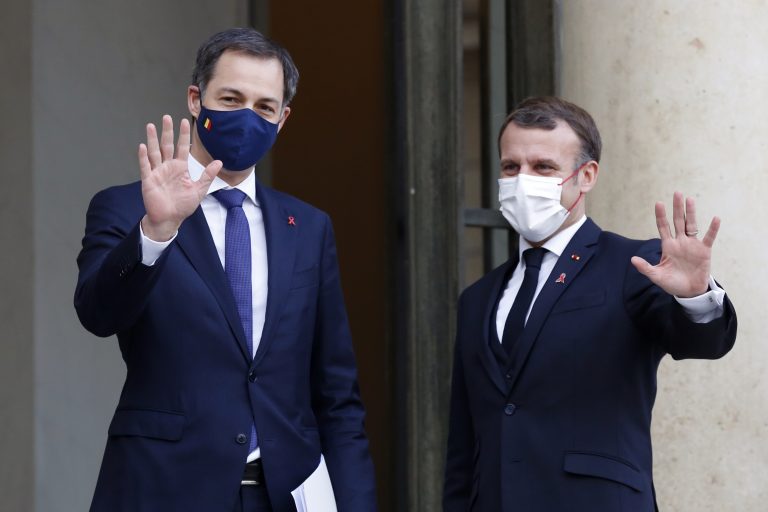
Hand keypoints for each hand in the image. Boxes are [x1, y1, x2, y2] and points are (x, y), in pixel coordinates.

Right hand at [139, 115, 221, 240]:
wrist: (170, 219)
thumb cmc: (183, 206)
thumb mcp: (199, 190)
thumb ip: (208, 175)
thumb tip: (219, 162)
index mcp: (180, 168)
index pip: (182, 147)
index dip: (183, 135)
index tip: (185, 121)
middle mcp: (168, 167)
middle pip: (166, 145)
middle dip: (167, 131)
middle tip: (166, 117)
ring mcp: (157, 172)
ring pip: (154, 152)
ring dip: (152, 139)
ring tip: (150, 126)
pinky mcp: (149, 180)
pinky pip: (145, 166)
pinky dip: (143, 157)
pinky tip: (142, 146)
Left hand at [631, 191, 718, 297]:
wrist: (689, 292)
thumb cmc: (672, 283)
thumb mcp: (656, 276)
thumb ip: (645, 268)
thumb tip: (632, 259)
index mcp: (668, 246)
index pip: (663, 227)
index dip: (661, 216)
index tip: (658, 203)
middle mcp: (680, 242)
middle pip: (678, 221)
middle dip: (677, 208)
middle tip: (677, 193)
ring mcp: (692, 245)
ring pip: (691, 225)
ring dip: (691, 213)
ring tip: (690, 200)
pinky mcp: (704, 251)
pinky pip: (709, 238)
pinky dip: (712, 229)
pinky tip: (715, 219)